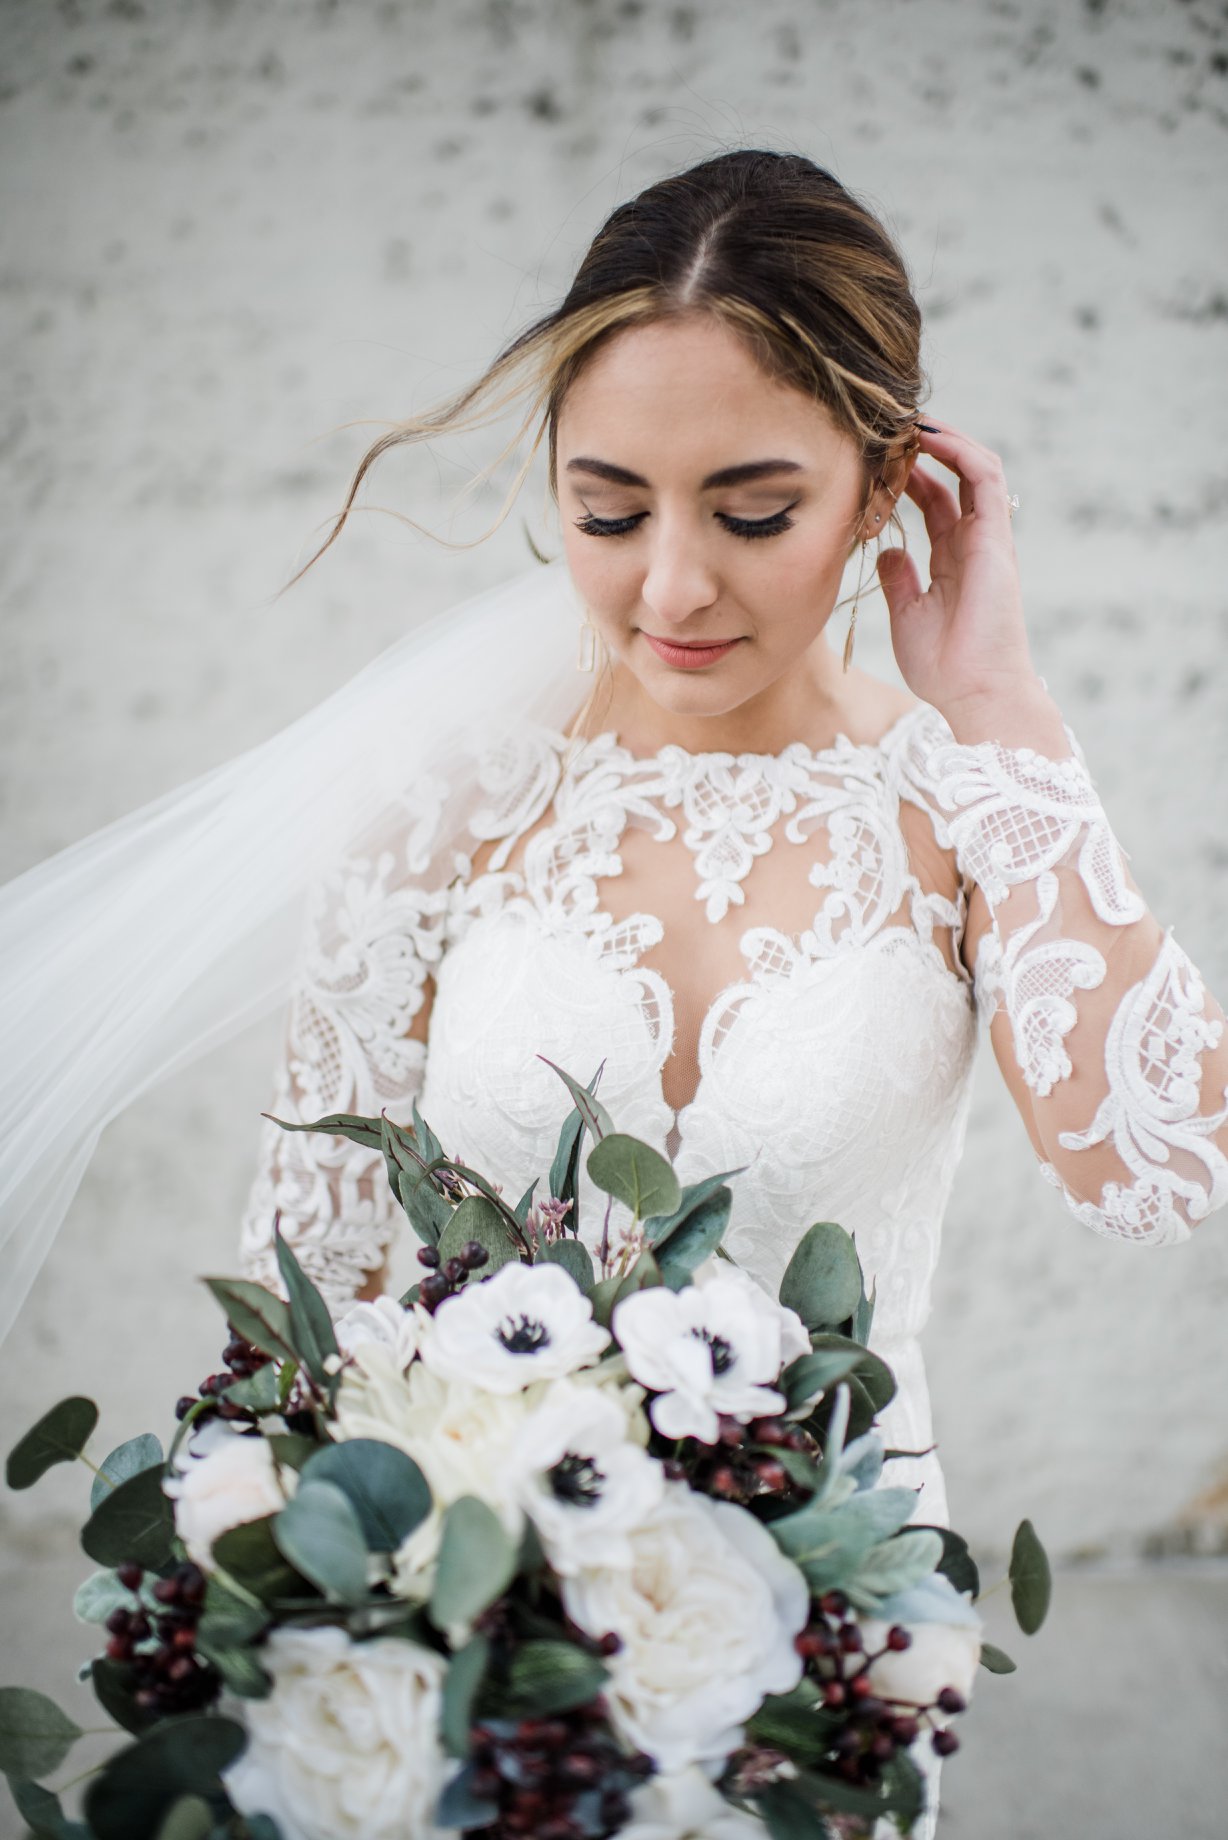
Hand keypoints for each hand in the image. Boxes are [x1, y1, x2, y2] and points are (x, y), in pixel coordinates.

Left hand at [874, 419, 1041, 724]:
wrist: (975, 693)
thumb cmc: (944, 667)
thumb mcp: (908, 616)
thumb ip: (899, 580)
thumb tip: (888, 549)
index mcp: (953, 561)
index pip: (936, 504)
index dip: (911, 477)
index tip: (879, 458)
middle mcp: (973, 544)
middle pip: (954, 479)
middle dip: (926, 449)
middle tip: (891, 427)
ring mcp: (988, 538)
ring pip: (975, 467)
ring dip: (945, 439)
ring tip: (909, 420)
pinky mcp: (996, 536)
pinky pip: (985, 477)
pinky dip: (959, 450)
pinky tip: (928, 436)